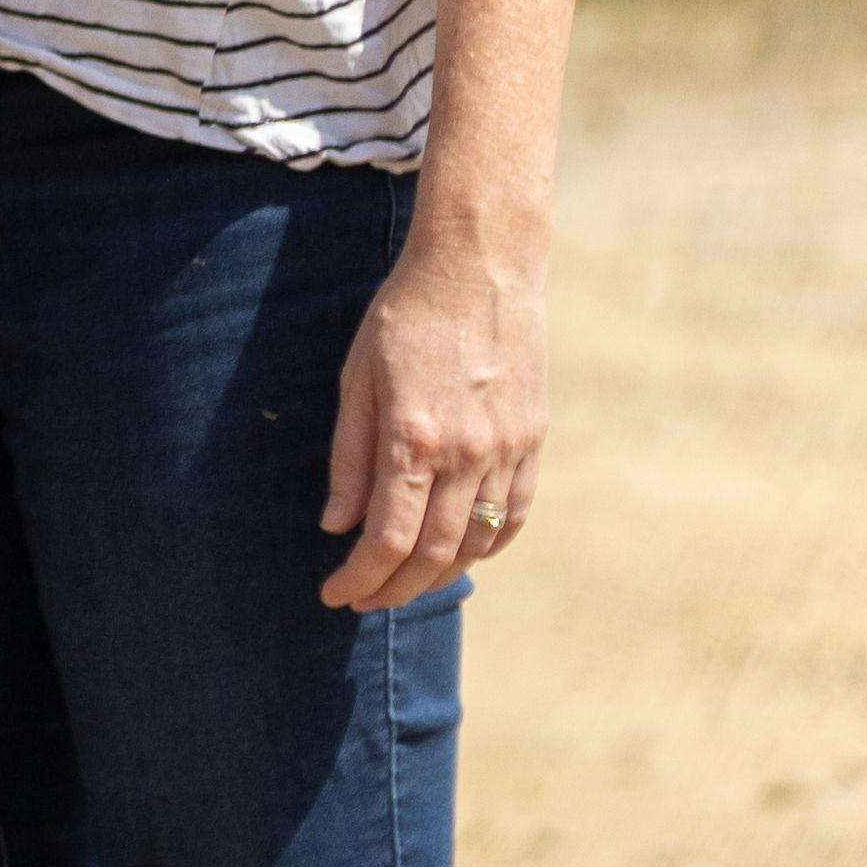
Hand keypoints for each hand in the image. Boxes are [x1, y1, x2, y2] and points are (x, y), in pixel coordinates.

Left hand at [318, 226, 548, 608]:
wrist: (480, 267)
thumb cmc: (404, 316)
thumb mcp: (356, 379)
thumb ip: (348, 458)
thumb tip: (336, 526)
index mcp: (414, 438)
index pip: (388, 540)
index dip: (359, 578)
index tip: (334, 594)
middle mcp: (467, 455)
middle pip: (433, 555)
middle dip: (393, 589)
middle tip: (363, 599)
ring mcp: (507, 451)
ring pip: (477, 544)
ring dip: (438, 576)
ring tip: (403, 583)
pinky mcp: (532, 441)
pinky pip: (514, 516)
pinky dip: (487, 546)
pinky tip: (461, 554)